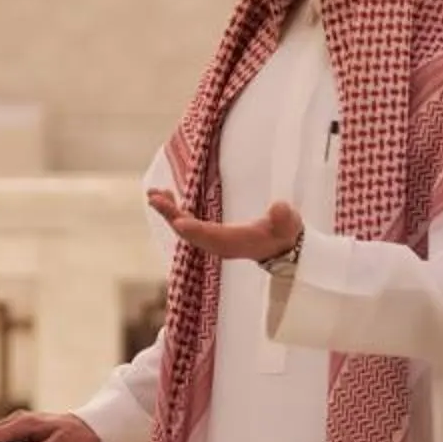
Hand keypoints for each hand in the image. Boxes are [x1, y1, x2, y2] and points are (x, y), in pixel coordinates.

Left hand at [147, 189, 302, 263]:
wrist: (281, 247)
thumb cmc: (283, 233)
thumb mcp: (288, 224)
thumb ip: (284, 218)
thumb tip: (280, 208)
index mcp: (235, 243)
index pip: (212, 237)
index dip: (195, 230)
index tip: (178, 222)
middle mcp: (219, 245)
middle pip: (191, 232)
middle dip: (172, 215)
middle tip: (154, 198)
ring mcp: (212, 241)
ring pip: (185, 228)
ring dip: (169, 212)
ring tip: (154, 194)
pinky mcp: (210, 235)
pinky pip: (187, 225)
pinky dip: (175, 212)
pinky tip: (166, 197)